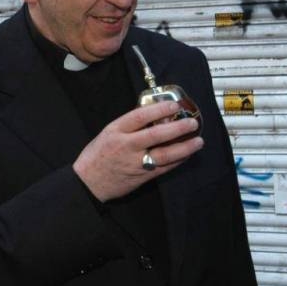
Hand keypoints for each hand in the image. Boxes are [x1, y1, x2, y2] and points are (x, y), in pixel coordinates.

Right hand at [73, 101, 202, 202]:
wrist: (88, 181)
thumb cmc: (97, 155)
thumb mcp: (108, 132)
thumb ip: (128, 125)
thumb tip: (152, 115)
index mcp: (116, 131)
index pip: (139, 116)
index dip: (158, 110)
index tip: (173, 105)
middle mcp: (126, 146)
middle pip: (155, 135)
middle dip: (177, 128)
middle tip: (192, 123)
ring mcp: (135, 162)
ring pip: (164, 154)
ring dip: (183, 148)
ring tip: (198, 141)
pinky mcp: (142, 176)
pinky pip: (164, 168)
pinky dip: (177, 161)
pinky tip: (187, 155)